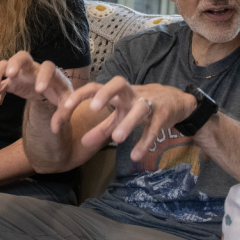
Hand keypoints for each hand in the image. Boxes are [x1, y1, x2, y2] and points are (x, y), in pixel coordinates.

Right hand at [0, 52, 73, 110]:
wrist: (51, 89)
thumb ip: (63, 114)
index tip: (40, 90)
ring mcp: (20, 73)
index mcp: (50, 72)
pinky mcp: (11, 82)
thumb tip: (54, 128)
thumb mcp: (66, 102)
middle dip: (15, 63)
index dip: (44, 76)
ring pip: (5, 65)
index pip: (48, 67)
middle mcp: (33, 68)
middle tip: (11, 74)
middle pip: (22, 56)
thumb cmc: (60, 93)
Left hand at [70, 78, 197, 159]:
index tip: (63, 109)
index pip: (96, 87)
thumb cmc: (141, 106)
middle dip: (105, 94)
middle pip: (118, 83)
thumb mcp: (121, 115)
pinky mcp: (163, 114)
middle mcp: (131, 94)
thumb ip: (102, 128)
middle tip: (93, 108)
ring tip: (117, 138)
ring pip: (139, 108)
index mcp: (118, 93)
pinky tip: (135, 156)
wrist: (176, 101)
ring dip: (129, 122)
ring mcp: (149, 102)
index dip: (79, 95)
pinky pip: (153, 128)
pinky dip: (145, 141)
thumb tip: (82, 142)